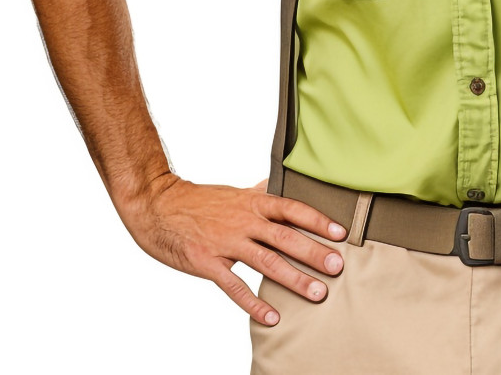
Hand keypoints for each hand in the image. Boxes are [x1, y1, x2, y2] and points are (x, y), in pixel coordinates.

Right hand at [119, 174, 346, 325]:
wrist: (159, 206)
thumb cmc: (200, 201)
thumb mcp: (235, 193)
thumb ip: (260, 192)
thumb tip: (280, 184)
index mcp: (253, 202)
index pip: (292, 209)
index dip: (318, 220)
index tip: (341, 233)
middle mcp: (244, 220)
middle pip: (285, 236)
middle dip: (313, 252)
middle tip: (337, 267)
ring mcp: (226, 242)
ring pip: (266, 261)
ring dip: (293, 279)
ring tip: (317, 293)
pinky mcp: (208, 262)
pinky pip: (235, 286)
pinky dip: (254, 303)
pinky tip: (272, 316)